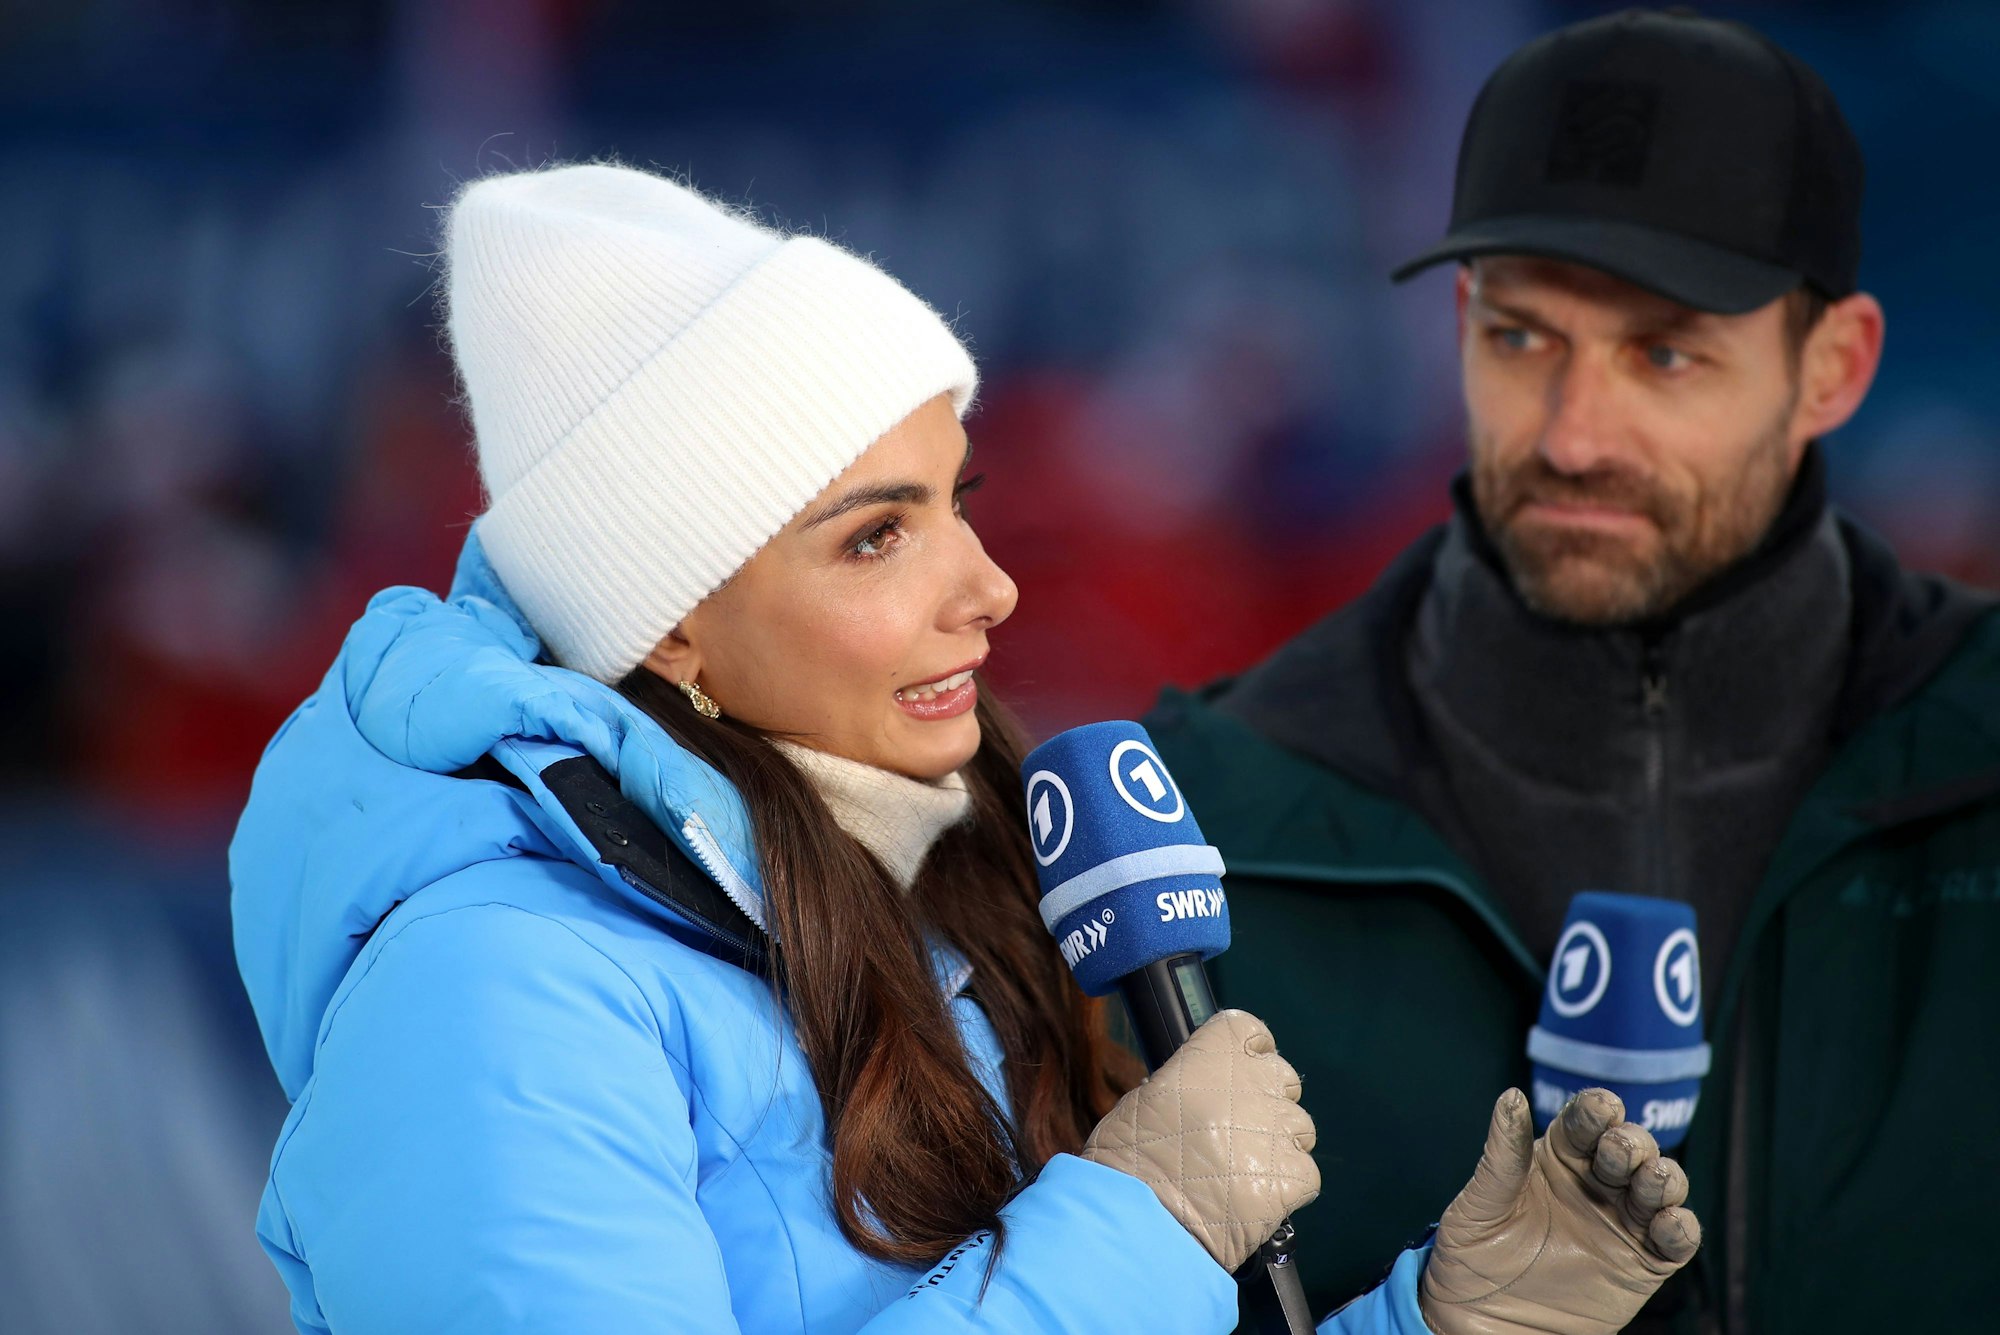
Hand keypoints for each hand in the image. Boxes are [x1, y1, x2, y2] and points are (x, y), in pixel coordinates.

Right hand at [1082, 1009, 1320, 1272]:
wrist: (1142, 1219)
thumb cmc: (1128, 1158)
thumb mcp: (1146, 1101)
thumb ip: (1185, 1085)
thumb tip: (1200, 1092)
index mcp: (1214, 1054)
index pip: (1249, 1031)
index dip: (1246, 1052)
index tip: (1235, 1071)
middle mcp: (1254, 1082)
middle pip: (1282, 1077)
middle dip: (1267, 1099)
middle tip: (1238, 1129)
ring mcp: (1278, 1129)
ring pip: (1299, 1128)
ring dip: (1278, 1144)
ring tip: (1243, 1171)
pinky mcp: (1294, 1176)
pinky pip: (1304, 1174)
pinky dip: (1284, 1186)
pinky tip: (1254, 1199)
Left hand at [1421, 1087, 1700, 1334]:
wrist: (1485, 1324)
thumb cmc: (1473, 1258)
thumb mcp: (1481, 1205)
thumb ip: (1502, 1155)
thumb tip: (1511, 1096)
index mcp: (1557, 1156)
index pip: (1584, 1122)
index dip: (1596, 1110)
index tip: (1602, 1106)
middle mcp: (1596, 1181)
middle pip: (1629, 1147)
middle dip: (1631, 1142)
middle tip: (1619, 1151)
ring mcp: (1623, 1220)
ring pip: (1660, 1186)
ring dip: (1663, 1178)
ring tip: (1653, 1178)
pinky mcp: (1644, 1262)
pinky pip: (1675, 1240)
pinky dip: (1682, 1228)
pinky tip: (1669, 1222)